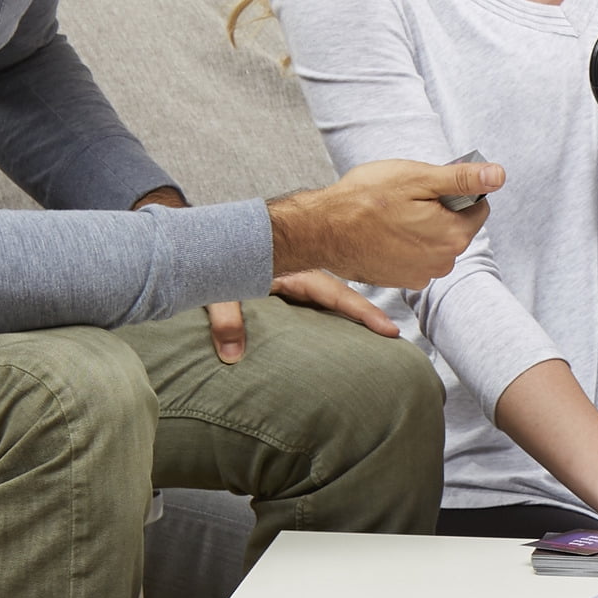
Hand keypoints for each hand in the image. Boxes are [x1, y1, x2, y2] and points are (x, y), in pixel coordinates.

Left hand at [203, 273, 401, 363]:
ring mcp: (293, 280)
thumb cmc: (211, 260)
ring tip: (376, 333)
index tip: (389, 329)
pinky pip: (314, 300)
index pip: (337, 294)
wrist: (202, 241)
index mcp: (294, 272)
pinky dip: (331, 311)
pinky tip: (337, 327)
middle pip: (342, 295)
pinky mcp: (283, 286)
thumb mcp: (217, 292)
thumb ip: (226, 319)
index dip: (364, 312)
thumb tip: (233, 356)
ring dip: (351, 312)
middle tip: (394, 334)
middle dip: (367, 313)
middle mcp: (300, 274)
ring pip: (330, 296)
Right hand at [267, 156, 503, 288]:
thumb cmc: (366, 199)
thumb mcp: (418, 178)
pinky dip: (406, 243)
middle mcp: (442, 263)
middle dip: (440, 210)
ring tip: (392, 215)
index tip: (429, 186)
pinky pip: (416, 255)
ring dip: (422, 227)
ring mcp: (420, 275)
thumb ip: (462, 179)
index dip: (457, 191)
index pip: (478, 206)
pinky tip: (383, 232)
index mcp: (454, 236)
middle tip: (406, 199)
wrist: (320, 230)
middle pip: (457, 226)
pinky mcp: (400, 280)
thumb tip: (499, 175)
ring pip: (436, 240)